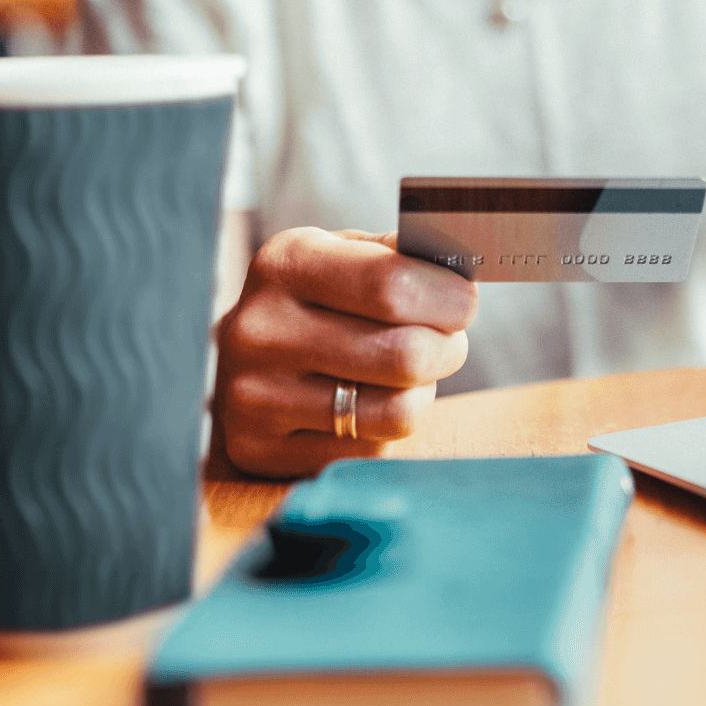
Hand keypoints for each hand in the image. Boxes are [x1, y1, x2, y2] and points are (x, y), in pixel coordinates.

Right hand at [215, 227, 476, 478]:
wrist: (243, 354)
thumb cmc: (316, 297)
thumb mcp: (344, 253)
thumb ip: (401, 256)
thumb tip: (460, 265)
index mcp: (286, 264)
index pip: (394, 285)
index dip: (450, 298)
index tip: (463, 301)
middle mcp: (260, 330)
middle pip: (405, 355)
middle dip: (448, 348)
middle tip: (446, 341)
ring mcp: (254, 397)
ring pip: (397, 411)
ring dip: (424, 392)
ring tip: (411, 373)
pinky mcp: (260, 452)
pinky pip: (370, 450)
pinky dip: (386, 428)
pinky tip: (367, 403)